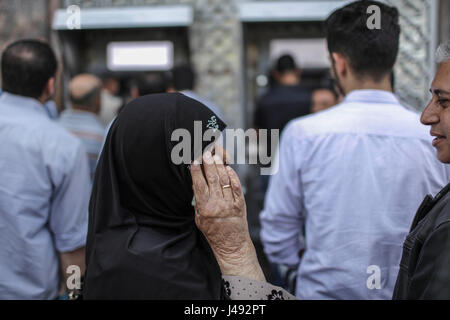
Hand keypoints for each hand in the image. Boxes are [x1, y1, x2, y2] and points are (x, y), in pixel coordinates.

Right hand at [190, 145, 264, 281]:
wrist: (231, 245)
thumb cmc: (213, 232)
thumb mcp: (199, 219)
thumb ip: (198, 202)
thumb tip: (197, 184)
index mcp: (204, 208)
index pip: (199, 185)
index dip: (196, 171)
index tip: (193, 160)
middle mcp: (217, 204)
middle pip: (212, 178)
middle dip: (208, 163)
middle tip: (205, 152)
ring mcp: (230, 203)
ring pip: (224, 180)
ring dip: (220, 166)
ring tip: (216, 155)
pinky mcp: (240, 203)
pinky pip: (236, 186)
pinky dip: (232, 175)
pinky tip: (228, 167)